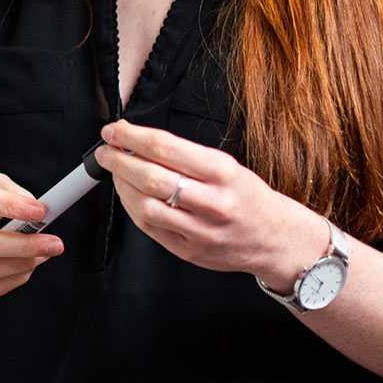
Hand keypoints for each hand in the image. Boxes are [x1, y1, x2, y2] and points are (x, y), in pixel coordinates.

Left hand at [93, 119, 322, 285]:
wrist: (276, 239)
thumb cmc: (247, 197)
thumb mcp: (226, 166)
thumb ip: (185, 156)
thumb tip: (139, 142)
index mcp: (223, 172)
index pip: (166, 148)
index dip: (132, 137)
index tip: (114, 130)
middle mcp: (213, 202)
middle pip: (151, 177)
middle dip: (119, 160)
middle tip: (105, 150)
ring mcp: (201, 230)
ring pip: (146, 206)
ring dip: (121, 186)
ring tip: (115, 172)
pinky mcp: (189, 251)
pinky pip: (149, 228)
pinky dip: (132, 208)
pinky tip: (128, 195)